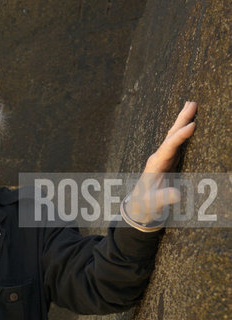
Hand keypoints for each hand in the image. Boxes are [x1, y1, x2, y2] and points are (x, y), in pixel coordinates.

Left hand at [125, 101, 196, 224]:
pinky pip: (177, 142)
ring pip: (173, 135)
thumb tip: (177, 194)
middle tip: (192, 103)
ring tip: (191, 104)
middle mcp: (158, 157)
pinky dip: (184, 131)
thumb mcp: (154, 203)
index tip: (192, 126)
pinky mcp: (168, 160)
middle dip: (181, 119)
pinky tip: (190, 122)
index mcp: (155, 164)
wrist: (139, 206)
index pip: (168, 147)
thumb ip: (164, 198)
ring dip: (182, 120)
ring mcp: (163, 157)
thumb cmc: (146, 204)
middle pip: (170, 135)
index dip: (180, 137)